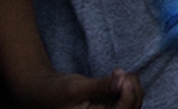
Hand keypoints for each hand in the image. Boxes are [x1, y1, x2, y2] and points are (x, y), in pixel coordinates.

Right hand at [11, 68, 140, 108]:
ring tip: (115, 73)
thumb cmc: (55, 92)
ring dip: (131, 85)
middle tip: (118, 72)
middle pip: (131, 107)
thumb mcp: (76, 87)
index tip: (124, 76)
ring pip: (133, 103)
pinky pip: (129, 99)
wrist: (44, 92)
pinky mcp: (110, 107)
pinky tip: (116, 76)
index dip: (128, 96)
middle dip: (131, 88)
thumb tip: (122, 82)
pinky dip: (128, 86)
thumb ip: (100, 87)